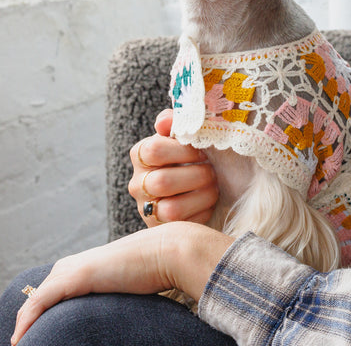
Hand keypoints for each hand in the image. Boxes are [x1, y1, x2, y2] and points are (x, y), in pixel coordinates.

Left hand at [11, 222, 233, 344]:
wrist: (166, 252)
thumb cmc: (153, 271)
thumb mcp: (124, 288)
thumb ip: (112, 297)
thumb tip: (115, 320)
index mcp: (79, 267)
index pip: (47, 296)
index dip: (35, 318)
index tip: (31, 340)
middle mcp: (69, 266)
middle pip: (36, 300)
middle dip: (25, 324)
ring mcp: (70, 270)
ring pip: (34, 303)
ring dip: (23, 327)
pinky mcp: (74, 277)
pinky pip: (39, 302)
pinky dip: (26, 322)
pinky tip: (20, 339)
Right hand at [129, 109, 218, 225]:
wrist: (207, 187)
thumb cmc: (198, 157)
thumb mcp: (191, 137)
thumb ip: (178, 123)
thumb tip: (165, 121)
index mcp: (142, 154)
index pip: (154, 150)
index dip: (184, 151)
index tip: (203, 152)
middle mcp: (137, 183)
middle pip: (162, 182)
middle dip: (197, 176)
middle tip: (212, 172)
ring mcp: (147, 209)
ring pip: (171, 209)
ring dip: (201, 197)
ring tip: (212, 188)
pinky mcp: (160, 229)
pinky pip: (181, 227)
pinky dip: (201, 214)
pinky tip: (208, 204)